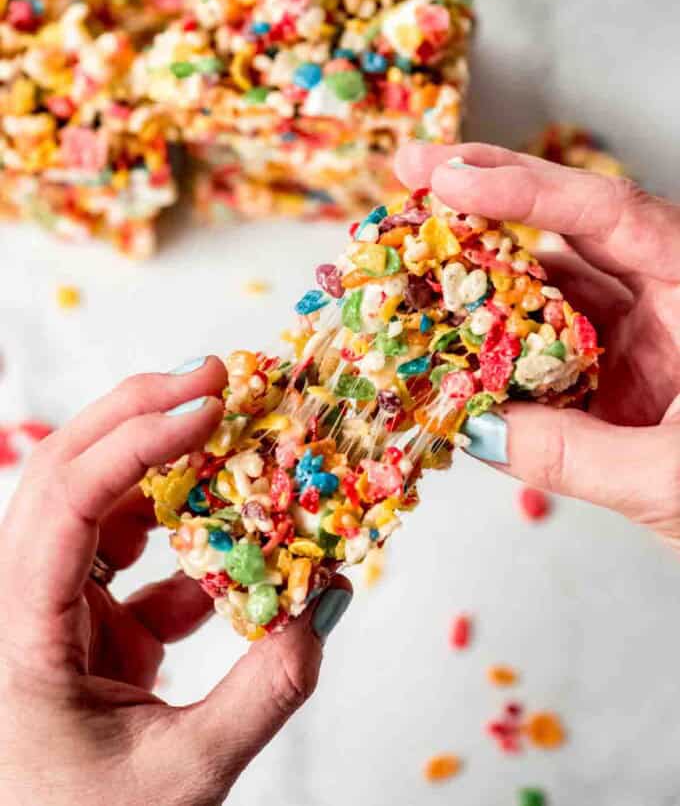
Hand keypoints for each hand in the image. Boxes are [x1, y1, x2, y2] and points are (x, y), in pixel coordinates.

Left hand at [0, 357, 351, 805]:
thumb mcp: (182, 774)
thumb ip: (265, 691)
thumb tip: (329, 606)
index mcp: (17, 630)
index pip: (67, 501)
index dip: (139, 442)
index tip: (211, 408)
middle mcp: (22, 600)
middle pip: (66, 471)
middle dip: (140, 414)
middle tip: (213, 377)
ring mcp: (53, 607)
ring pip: (101, 506)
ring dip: (169, 472)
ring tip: (232, 440)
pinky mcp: (87, 623)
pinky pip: (136, 562)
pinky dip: (190, 547)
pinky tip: (236, 556)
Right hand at [396, 142, 679, 547]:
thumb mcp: (670, 479)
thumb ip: (572, 452)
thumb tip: (475, 426)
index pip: (610, 216)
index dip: (525, 190)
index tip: (450, 177)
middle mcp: (667, 295)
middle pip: (572, 221)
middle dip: (489, 193)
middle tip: (416, 172)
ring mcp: (639, 331)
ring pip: (551, 279)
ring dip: (483, 268)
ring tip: (418, 253)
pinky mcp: (616, 367)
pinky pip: (546, 335)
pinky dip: (499, 334)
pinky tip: (456, 332)